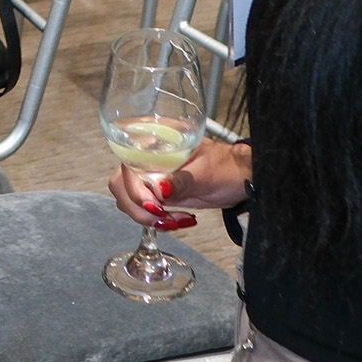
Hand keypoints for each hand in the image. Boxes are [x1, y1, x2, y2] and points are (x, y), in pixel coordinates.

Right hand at [109, 138, 250, 227]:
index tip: (154, 203)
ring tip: (175, 221)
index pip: (126, 160)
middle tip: (162, 216)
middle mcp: (147, 157)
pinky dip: (156, 221)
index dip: (132, 184)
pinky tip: (177, 221)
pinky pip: (143, 209)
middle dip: (138, 206)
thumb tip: (158, 189)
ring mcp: (150, 175)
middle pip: (121, 182)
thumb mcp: (206, 172)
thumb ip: (182, 180)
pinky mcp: (157, 193)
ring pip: (128, 199)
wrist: (240, 180)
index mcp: (156, 139)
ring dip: (146, 217)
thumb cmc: (227, 168)